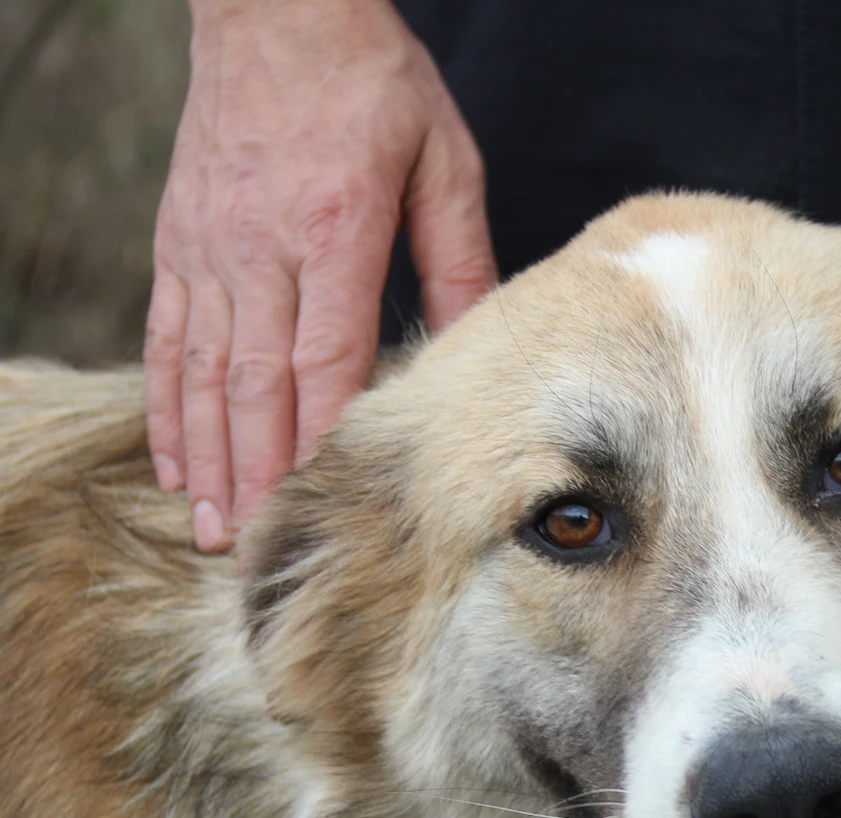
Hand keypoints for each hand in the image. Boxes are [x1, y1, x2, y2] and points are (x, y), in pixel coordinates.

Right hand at [145, 0, 495, 551]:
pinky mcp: (182, 240)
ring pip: (202, 370)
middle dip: (254, 474)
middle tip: (253, 547)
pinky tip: (176, 457)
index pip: (321, 357)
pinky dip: (170, 404)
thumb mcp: (443, 162)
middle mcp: (260, 246)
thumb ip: (459, 259)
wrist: (276, 9)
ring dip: (206, 455)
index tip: (317, 505)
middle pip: (254, 384)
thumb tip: (480, 345)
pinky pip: (168, 336)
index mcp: (334, 230)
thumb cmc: (374, 84)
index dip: (316, 440)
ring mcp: (210, 246)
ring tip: (211, 525)